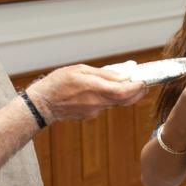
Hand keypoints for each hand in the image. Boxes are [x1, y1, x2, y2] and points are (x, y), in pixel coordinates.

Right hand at [28, 64, 146, 121]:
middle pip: (125, 100)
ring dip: (124, 94)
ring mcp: (94, 111)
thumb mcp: (80, 70)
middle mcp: (98, 102)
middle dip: (137, 92)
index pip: (124, 91)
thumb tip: (124, 75)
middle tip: (143, 83)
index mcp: (96, 89)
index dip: (137, 87)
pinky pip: (105, 105)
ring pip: (116, 103)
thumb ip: (104, 74)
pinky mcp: (90, 115)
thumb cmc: (58, 83)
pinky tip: (106, 90)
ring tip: (126, 83)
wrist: (42, 104)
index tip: (144, 81)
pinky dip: (110, 98)